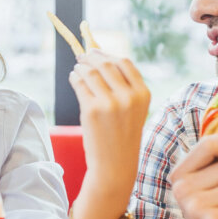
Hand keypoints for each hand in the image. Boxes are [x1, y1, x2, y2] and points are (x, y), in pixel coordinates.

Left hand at [68, 50, 150, 218]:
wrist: (114, 166)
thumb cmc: (122, 136)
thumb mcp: (133, 110)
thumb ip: (124, 86)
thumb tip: (101, 58)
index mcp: (143, 94)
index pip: (124, 62)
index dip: (108, 54)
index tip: (96, 52)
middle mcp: (129, 97)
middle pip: (106, 64)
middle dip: (91, 57)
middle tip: (82, 57)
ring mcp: (110, 103)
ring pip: (90, 72)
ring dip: (80, 67)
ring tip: (77, 69)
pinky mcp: (91, 110)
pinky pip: (79, 84)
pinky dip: (75, 77)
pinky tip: (74, 78)